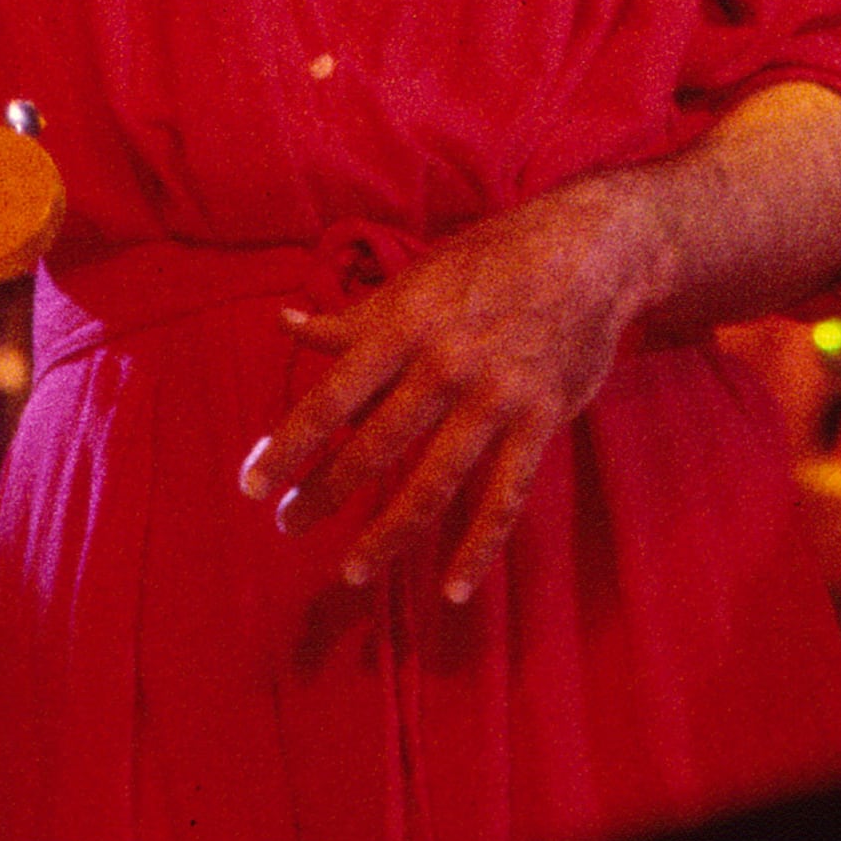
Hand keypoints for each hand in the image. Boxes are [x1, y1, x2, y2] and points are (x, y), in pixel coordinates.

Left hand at [234, 184, 658, 604]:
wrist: (587, 252)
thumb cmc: (488, 261)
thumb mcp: (415, 280)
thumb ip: (353, 319)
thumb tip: (286, 325)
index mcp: (402, 327)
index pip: (330, 398)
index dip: (289, 446)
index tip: (253, 485)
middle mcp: (443, 367)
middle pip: (373, 447)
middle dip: (324, 494)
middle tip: (287, 527)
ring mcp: (494, 400)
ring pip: (432, 484)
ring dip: (388, 534)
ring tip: (351, 571)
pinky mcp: (538, 423)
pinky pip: (504, 498)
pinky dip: (479, 547)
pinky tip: (453, 587)